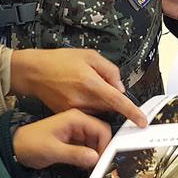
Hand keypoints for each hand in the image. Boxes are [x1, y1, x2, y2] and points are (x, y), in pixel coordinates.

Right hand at [10, 49, 147, 126]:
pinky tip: (79, 92)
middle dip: (112, 99)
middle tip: (101, 84)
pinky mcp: (68, 114)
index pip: (117, 100)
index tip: (142, 122)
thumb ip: (109, 70)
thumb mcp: (89, 55)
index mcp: (90, 82)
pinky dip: (89, 105)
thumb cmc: (61, 60)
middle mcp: (83, 99)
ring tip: (85, 86)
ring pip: (99, 111)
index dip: (132, 112)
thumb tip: (120, 88)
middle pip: (109, 107)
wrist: (34, 72)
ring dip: (100, 102)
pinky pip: (87, 113)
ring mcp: (74, 109)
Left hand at [12, 109, 110, 169]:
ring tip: (91, 167)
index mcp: (75, 118)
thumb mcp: (52, 150)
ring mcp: (76, 131)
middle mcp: (78, 122)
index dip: (106, 145)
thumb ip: (75, 154)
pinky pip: (88, 147)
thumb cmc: (30, 143)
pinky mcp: (73, 140)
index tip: (104, 160)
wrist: (16, 147)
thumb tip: (95, 158)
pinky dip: (89, 157)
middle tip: (99, 165)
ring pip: (96, 142)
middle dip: (102, 150)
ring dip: (96, 155)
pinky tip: (84, 165)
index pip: (102, 128)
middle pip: (101, 135)